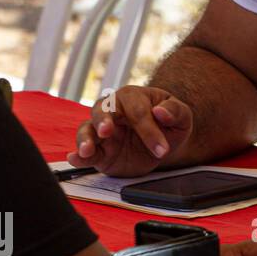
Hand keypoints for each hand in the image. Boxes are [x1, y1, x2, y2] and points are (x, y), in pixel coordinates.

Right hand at [67, 86, 193, 176]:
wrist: (164, 144)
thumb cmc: (170, 124)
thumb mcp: (182, 117)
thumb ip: (175, 111)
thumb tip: (160, 111)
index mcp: (133, 97)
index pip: (138, 112)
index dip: (149, 130)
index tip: (162, 149)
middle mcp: (113, 110)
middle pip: (101, 111)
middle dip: (103, 121)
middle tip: (108, 132)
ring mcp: (102, 132)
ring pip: (87, 129)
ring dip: (85, 139)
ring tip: (87, 149)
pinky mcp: (99, 151)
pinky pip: (84, 153)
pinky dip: (77, 156)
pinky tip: (75, 158)